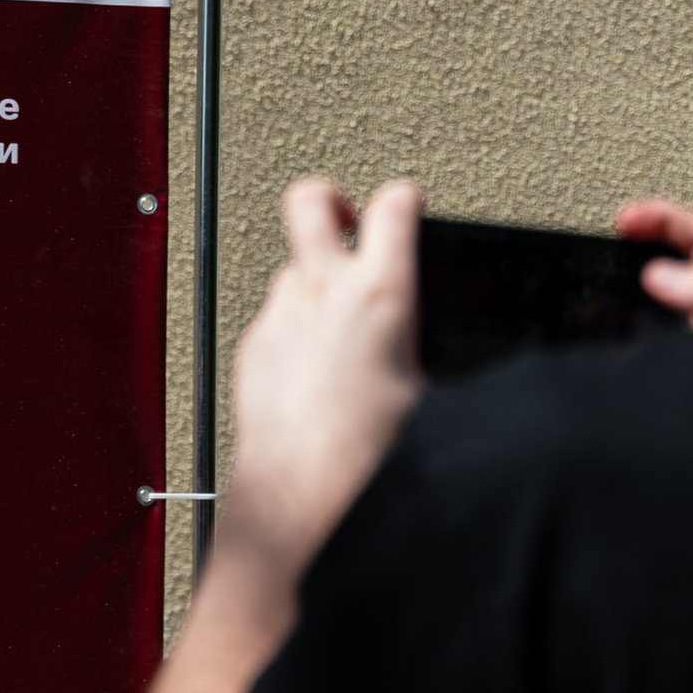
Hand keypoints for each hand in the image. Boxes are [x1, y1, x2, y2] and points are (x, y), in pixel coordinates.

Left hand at [223, 177, 425, 577]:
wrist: (303, 494)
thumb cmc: (366, 456)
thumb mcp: (429, 394)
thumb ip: (424, 348)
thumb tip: (439, 351)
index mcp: (381, 294)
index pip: (393, 204)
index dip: (404, 197)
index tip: (407, 204)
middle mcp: (323, 293)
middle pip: (310, 200)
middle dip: (329, 198)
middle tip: (343, 214)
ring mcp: (280, 317)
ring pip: (292, 268)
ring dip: (313, 281)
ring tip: (334, 319)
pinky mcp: (253, 349)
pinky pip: (275, 320)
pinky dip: (293, 331)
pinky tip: (310, 369)